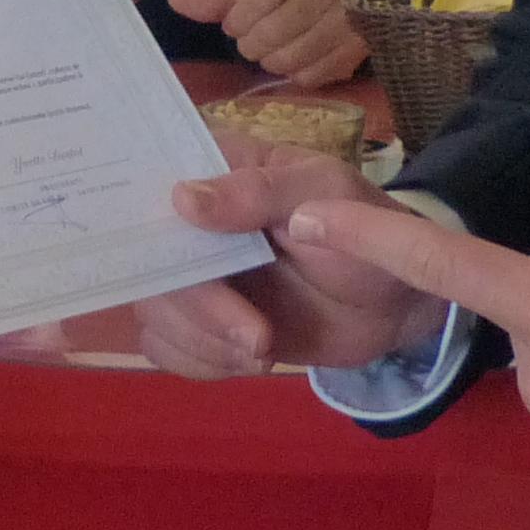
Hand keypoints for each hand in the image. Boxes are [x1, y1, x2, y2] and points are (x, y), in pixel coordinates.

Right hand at [131, 134, 448, 377]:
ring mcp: (196, 274)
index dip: (132, 212)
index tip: (153, 253)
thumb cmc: (368, 225)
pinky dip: (202, 361)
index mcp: (215, 168)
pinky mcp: (204, 323)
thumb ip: (260, 192)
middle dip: (195, 307)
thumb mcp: (326, 193)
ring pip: (153, 310)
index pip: (147, 177)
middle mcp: (191, 221)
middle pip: (147, 260)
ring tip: (264, 349)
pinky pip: (167, 348)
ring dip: (203, 340)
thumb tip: (181, 199)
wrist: (397, 300)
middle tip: (256, 335)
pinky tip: (251, 359)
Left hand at [165, 0, 368, 85]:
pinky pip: (316, 73)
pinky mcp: (359, 45)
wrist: (333, 4)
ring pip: (296, 55)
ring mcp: (349, 15)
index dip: (239, 22)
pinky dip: (298, 75)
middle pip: (276, 30)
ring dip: (274, 61)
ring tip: (273, 52)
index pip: (256, 0)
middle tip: (252, 43)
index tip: (236, 25)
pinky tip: (296, 62)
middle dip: (254, 44)